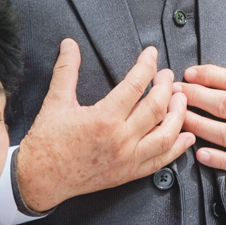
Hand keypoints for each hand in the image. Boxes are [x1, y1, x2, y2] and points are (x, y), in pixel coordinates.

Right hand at [16, 41, 195, 212]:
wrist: (39, 179)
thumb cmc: (46, 143)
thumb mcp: (55, 101)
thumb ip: (66, 70)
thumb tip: (69, 45)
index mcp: (104, 118)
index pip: (136, 85)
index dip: (147, 66)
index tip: (151, 54)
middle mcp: (120, 139)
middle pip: (157, 107)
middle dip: (166, 86)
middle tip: (167, 75)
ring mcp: (128, 159)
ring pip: (166, 135)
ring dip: (178, 115)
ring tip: (180, 100)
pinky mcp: (129, 174)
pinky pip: (161, 161)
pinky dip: (177, 149)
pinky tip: (186, 137)